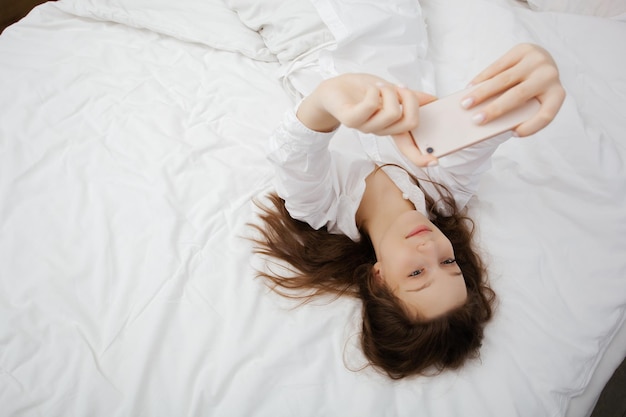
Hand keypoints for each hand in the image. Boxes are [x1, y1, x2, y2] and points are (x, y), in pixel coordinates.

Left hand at [297, 73, 438, 165]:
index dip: (421, 156)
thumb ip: (410, 97)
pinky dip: (373, 91)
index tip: (435, 161)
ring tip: (379, 85)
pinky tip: (370, 87)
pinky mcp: (351, 120)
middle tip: (399, 87)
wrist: (333, 89)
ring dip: (389, 91)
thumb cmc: (362, 91)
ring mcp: (365, 128)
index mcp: (391, 127)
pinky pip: (370, 106)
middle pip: (409, 122)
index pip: (409, 148)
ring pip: (392, 113)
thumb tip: (433, 100)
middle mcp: (380, 131)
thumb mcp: (391, 91)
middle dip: (410, 98)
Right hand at [461, 43, 565, 136]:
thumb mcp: (531, 102)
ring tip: (465, 104)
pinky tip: (470, 88)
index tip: (514, 133)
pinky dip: (482, 79)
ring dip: (481, 93)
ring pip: (504, 79)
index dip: (531, 126)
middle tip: (476, 120)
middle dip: (495, 109)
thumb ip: (518, 111)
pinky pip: (498, 66)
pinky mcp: (522, 49)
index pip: (546, 114)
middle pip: (519, 96)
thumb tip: (486, 119)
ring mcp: (536, 60)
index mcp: (556, 94)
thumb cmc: (531, 91)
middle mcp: (549, 75)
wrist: (541, 62)